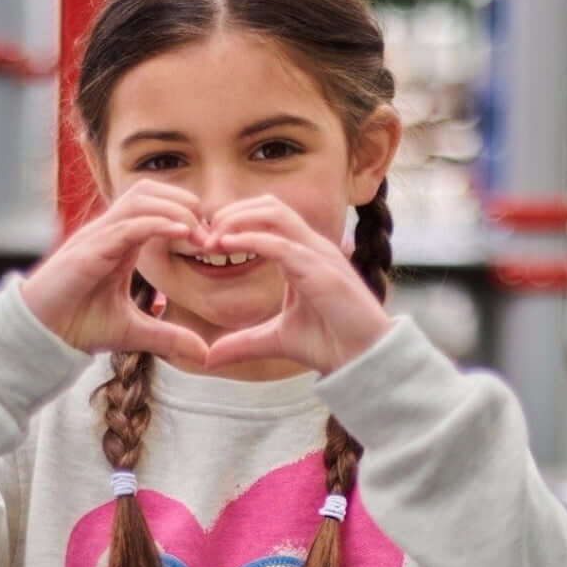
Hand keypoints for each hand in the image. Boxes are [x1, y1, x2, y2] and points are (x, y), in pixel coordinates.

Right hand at [19, 180, 211, 365]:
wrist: (42, 335)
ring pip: (141, 199)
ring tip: (199, 232)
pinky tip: (183, 234)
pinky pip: (129, 225)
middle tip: (210, 234)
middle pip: (151, 190)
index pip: (156, 205)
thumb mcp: (135, 333)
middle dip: (185, 203)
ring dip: (175, 209)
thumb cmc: (78, 326)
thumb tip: (204, 354)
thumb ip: (169, 337)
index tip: (211, 241)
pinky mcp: (90, 250)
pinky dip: (158, 224)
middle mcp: (109, 231)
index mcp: (120, 241)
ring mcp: (98, 236)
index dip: (186, 214)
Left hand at [200, 196, 393, 374]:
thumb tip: (209, 357)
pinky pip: (282, 244)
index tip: (205, 242)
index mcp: (303, 255)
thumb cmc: (330, 345)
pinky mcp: (322, 272)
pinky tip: (228, 246)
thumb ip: (243, 343)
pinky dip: (252, 240)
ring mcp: (320, 255)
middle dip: (233, 213)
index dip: (235, 222)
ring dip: (239, 220)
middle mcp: (313, 247)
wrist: (363, 361)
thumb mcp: (275, 341)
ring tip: (212, 238)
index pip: (268, 217)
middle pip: (270, 205)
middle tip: (203, 236)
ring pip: (276, 214)